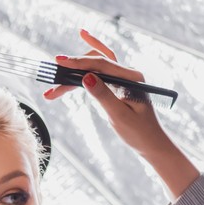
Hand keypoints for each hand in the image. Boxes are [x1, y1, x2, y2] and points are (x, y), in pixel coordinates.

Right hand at [45, 29, 170, 151]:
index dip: (79, 62)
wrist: (151, 143)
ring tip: (53, 85)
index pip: (102, 63)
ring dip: (74, 73)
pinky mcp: (117, 85)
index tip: (60, 62)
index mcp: (132, 78)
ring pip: (94, 67)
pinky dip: (83, 70)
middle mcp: (128, 73)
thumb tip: (86, 77)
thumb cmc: (139, 132)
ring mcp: (122, 78)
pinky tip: (73, 61)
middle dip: (72, 69)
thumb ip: (103, 95)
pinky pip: (98, 72)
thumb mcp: (119, 116)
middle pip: (96, 63)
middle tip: (51, 74)